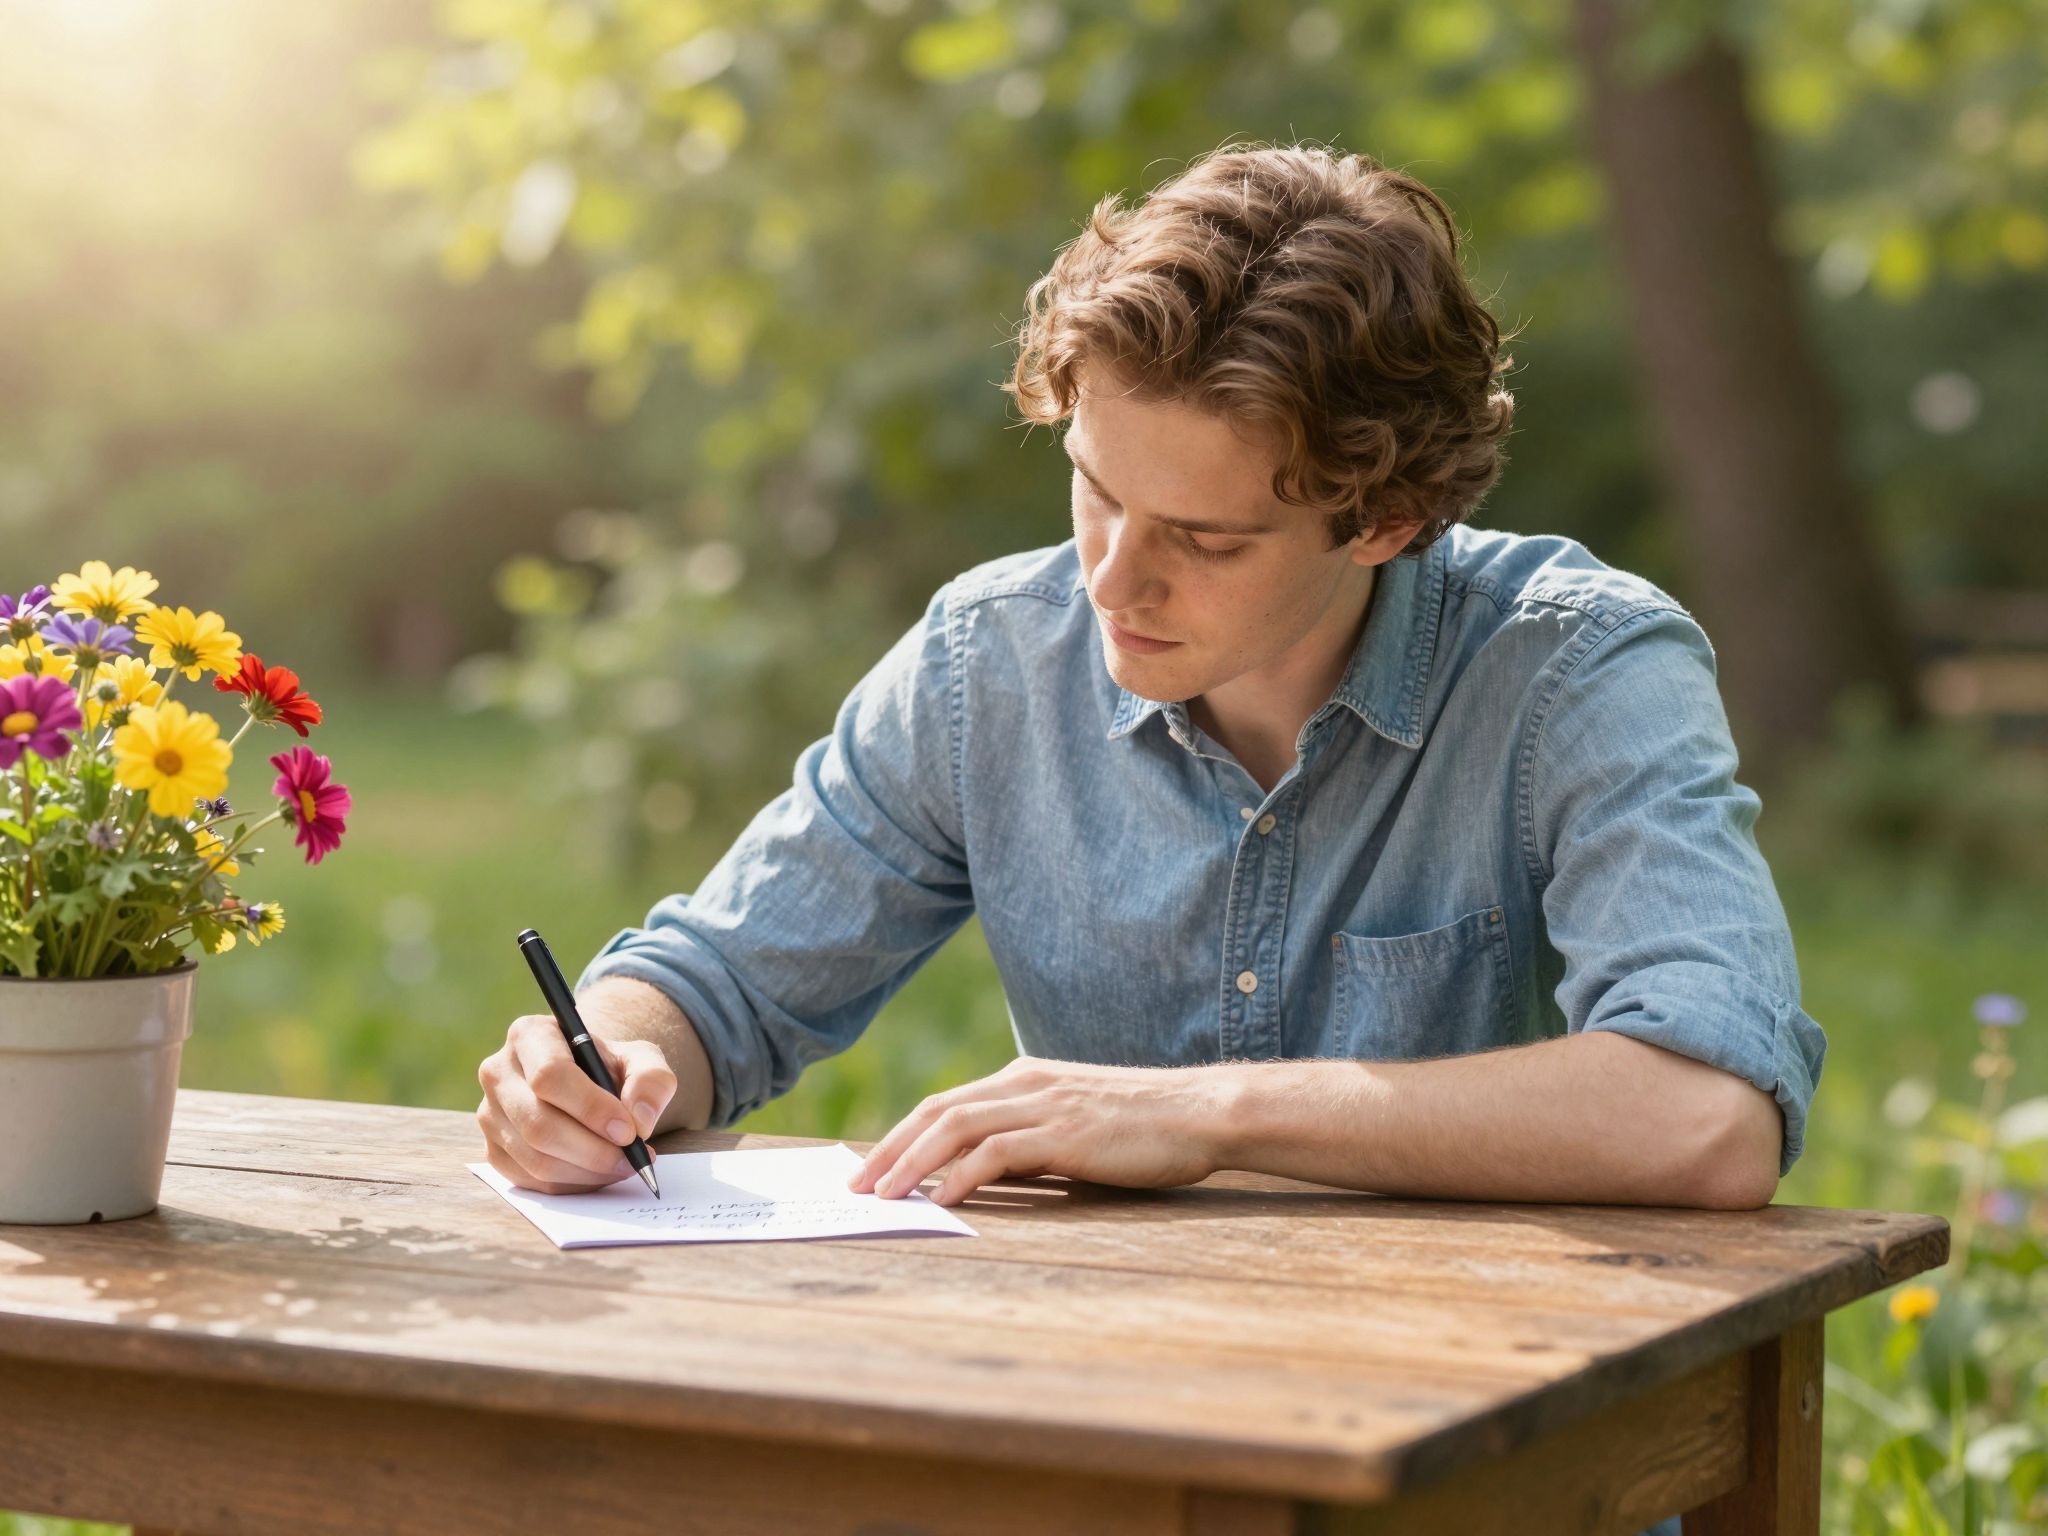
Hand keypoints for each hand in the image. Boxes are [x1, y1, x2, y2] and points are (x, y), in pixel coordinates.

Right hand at [477, 1011, 676, 1192]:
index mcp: (529, 1035)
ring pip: (535, 1159)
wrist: (587, 1082)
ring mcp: (489, 1115)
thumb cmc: (609, 1066)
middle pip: (539, 1125)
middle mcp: (498, 1073)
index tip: (628, 1131)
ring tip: (623, 1165)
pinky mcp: (493, 1150)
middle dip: (593, 1150)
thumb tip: (640, 1120)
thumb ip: (652, 1080)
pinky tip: (599, 1173)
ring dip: (587, 1172)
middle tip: (632, 1159)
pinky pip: (531, 1181)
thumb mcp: (641, 1059)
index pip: (549, 1076)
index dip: (591, 1108)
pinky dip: (573, 1184)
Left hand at [846, 1057, 1233, 1205]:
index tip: (870, 1167)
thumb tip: (982, 1175)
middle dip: (888, 1149)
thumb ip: (1030, 1141)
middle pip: (936, 1111)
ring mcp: (1043, 1105)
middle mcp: (1025, 1084)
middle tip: (855, 1187)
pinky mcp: (1064, 1133)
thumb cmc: (1145, 1127)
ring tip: (882, 1198)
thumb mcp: (1076, 1126)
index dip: (902, 1135)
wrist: (1201, 1112)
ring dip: (910, 1163)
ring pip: (955, 1127)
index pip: (946, 1104)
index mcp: (1025, 1079)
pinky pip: (996, 1152)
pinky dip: (960, 1175)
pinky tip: (939, 1201)